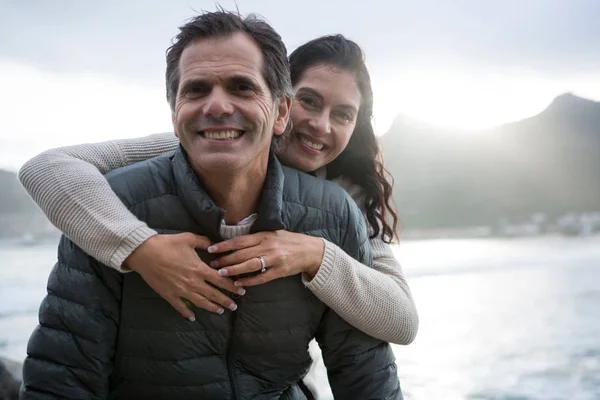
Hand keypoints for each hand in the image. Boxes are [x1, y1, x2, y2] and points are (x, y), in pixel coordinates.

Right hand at [123, 233, 245, 319]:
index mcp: (199, 269)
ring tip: (220, 311)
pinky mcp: (169, 295)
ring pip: (200, 302)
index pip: (220, 280)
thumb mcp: (189, 238)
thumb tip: (215, 245)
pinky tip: (192, 318)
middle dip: (225, 301)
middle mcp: (193, 282)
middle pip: (213, 294)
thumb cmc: (167, 244)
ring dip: (211, 307)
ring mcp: (181, 291)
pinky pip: (180, 307)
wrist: (145, 253)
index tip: (240, 291)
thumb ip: (204, 242)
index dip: (231, 286)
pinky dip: (187, 313)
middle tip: (234, 306)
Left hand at [207, 230, 324, 286]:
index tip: (211, 248)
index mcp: (264, 235)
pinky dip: (249, 281)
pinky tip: (239, 284)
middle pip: (242, 253)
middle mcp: (268, 246)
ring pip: (250, 265)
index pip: (240, 240)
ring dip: (234, 270)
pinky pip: (261, 277)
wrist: (310, 251)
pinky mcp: (279, 271)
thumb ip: (256, 238)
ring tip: (221, 274)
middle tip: (213, 264)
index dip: (224, 245)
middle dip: (225, 259)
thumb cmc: (289, 241)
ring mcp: (274, 259)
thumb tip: (235, 242)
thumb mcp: (273, 234)